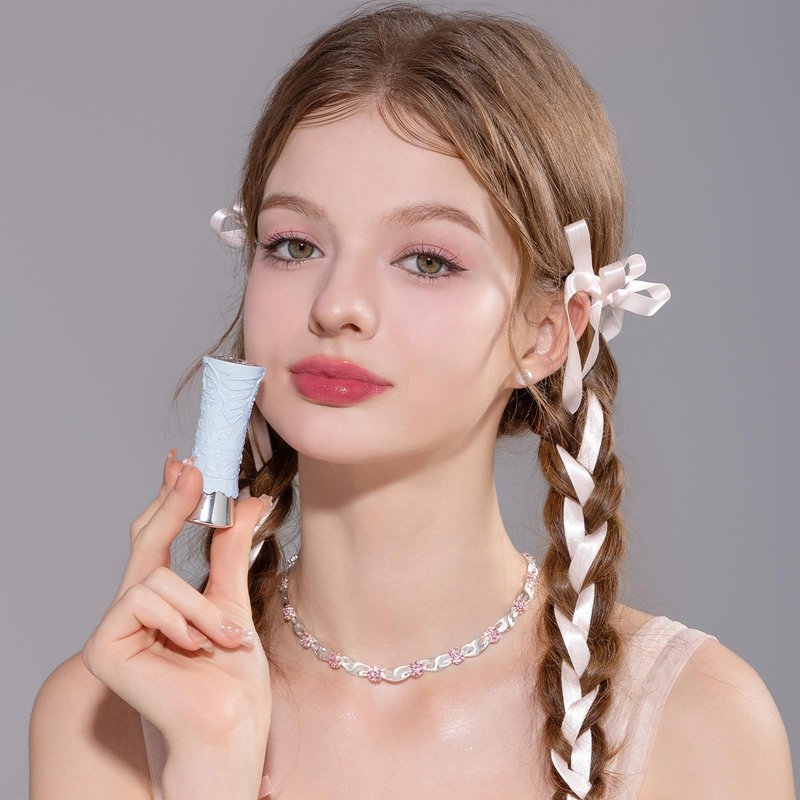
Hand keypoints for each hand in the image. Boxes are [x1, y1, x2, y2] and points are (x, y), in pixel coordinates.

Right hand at [81, 451, 274, 749]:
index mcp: (162, 600)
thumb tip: (246, 501)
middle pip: (145, 541)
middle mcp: (134, 610)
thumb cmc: (232, 676)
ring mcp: (115, 628)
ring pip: (155, 577)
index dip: (167, 499)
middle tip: (193, 469)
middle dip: (171, 504)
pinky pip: (143, 600)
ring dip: (201, 608)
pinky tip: (192, 649)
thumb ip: (230, 552)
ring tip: (221, 641)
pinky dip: (180, 620)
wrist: (230, 725)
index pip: (156, 538)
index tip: (183, 463)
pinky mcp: (104, 646)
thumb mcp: (235, 599)